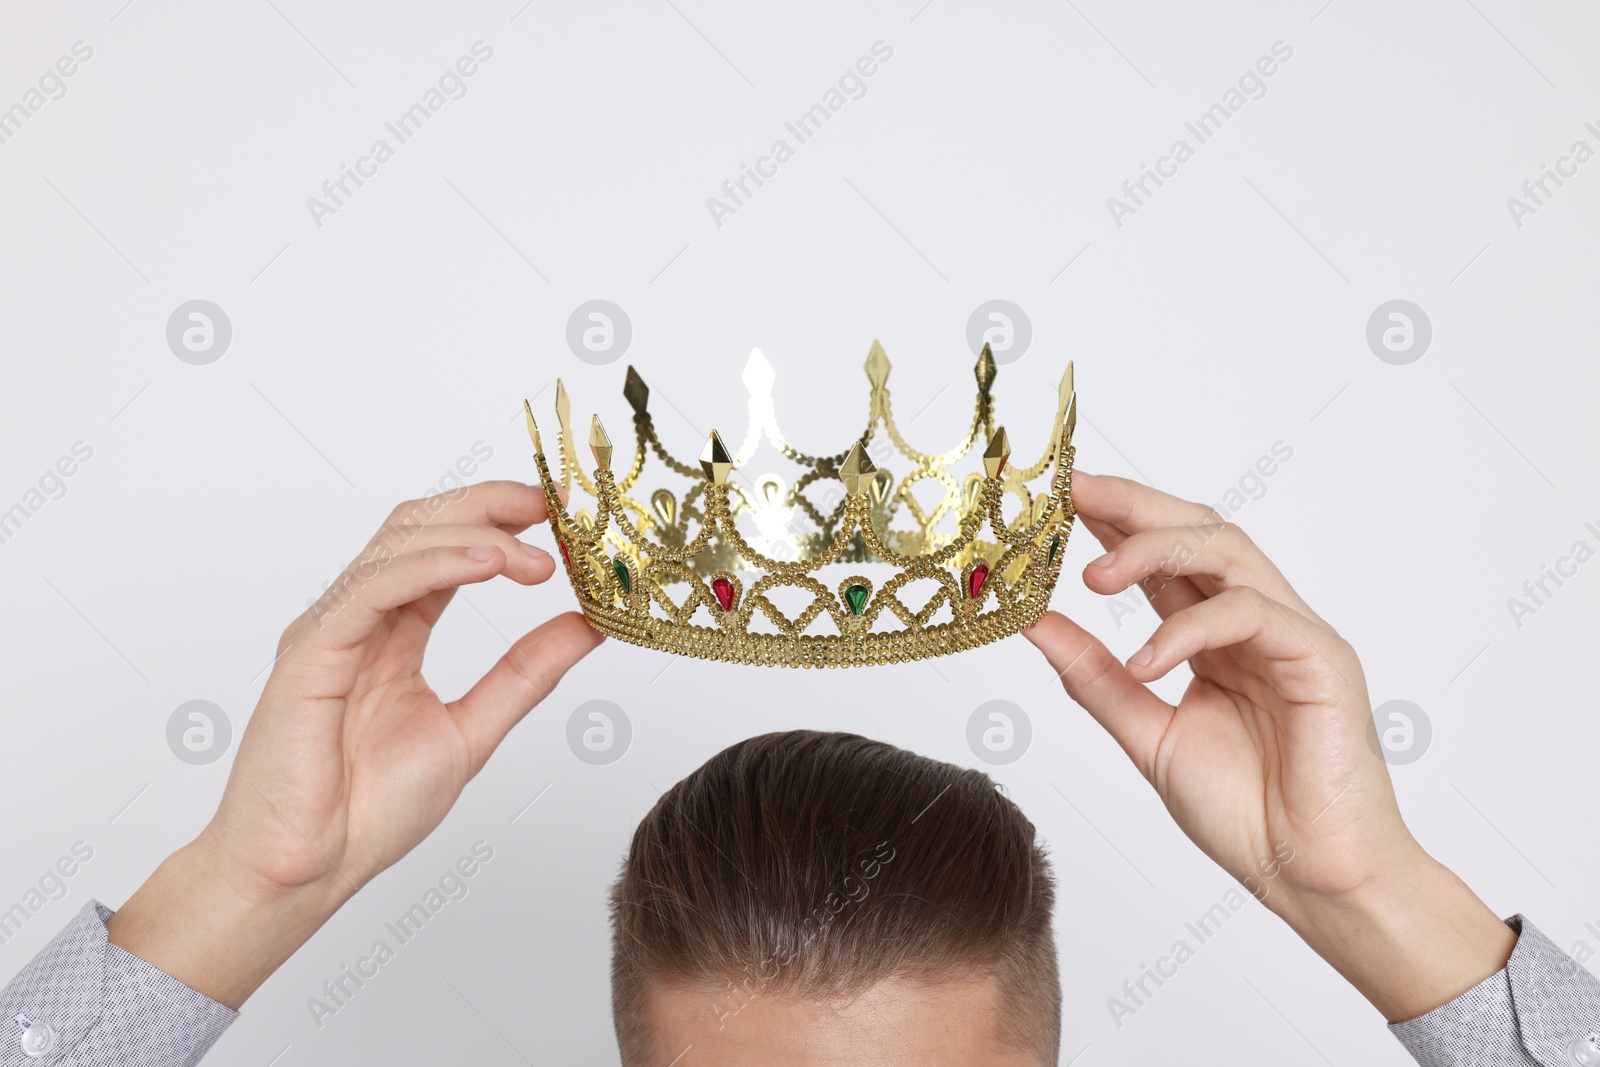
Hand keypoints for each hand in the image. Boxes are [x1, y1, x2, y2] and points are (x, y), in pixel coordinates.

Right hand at [107, 481, 600, 1006]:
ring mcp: (330, 631)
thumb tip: (587, 625)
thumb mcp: (473, 730)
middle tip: (554, 508)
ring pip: (398, 546)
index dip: (500, 521)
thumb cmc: (365, 813)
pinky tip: (486, 564)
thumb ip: (526, 673)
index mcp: (391, 635)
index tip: (560, 515)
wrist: (306, 875)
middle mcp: (358, 621)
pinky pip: (372, 588)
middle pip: (419, 527)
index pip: (445, 549)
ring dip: (474, 537)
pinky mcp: (311, 654)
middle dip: (488, 506)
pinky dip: (432, 566)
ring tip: (537, 556)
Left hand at [1025, 471, 1512, 1021]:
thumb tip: (1034, 622)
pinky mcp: (1322, 658)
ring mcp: (1292, 634)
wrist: (1311, 877)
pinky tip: (1148, 661)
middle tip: (1072, 493)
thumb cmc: (1247, 812)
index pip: (1164, 555)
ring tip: (1093, 577)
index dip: (1113, 519)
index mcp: (1216, 635)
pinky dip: (1190, 630)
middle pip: (1198, 531)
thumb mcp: (1147, 734)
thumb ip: (1095, 676)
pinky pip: (1251, 614)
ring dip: (1154, 551)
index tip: (1056, 496)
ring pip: (1227, 553)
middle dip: (1132, 505)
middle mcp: (1256, 622)